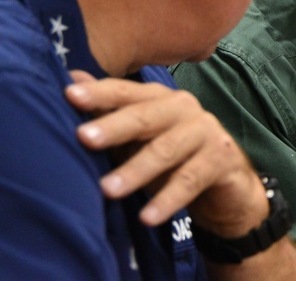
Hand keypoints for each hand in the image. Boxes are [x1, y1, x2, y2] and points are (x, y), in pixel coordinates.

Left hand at [65, 71, 268, 236]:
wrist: (227, 185)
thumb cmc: (174, 159)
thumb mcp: (139, 139)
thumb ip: (109, 114)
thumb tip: (72, 79)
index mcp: (159, 98)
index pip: (126, 92)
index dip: (99, 93)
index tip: (69, 95)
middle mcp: (183, 108)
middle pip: (145, 116)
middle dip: (113, 127)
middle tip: (84, 138)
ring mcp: (206, 131)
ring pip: (166, 149)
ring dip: (136, 170)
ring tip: (108, 190)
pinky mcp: (221, 159)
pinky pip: (190, 180)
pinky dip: (167, 199)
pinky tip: (148, 217)